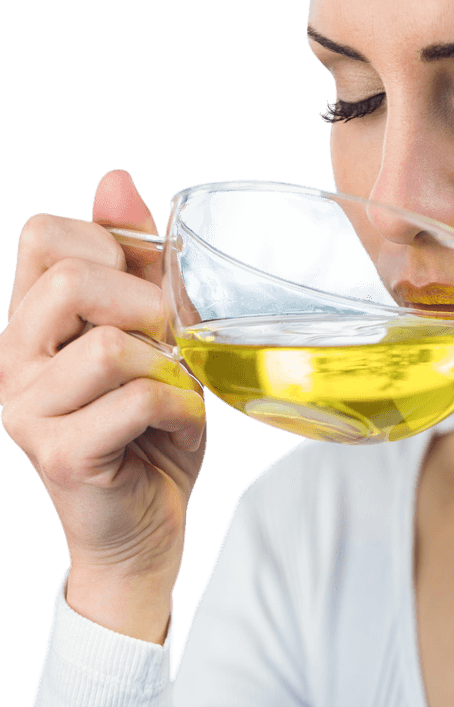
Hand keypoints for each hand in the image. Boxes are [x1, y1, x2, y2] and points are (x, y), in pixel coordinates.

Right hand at [0, 170, 206, 637]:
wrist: (141, 528)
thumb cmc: (146, 429)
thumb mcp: (147, 335)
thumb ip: (131, 262)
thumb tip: (114, 178)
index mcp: (27, 321)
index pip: (45, 235)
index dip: (110, 245)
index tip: (144, 292)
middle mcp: (10, 360)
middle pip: (73, 280)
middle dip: (146, 304)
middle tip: (167, 343)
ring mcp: (26, 409)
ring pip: (112, 346)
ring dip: (169, 367)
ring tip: (174, 392)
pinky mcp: (59, 454)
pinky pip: (140, 400)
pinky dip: (182, 410)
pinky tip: (179, 427)